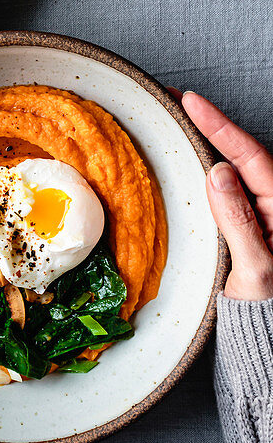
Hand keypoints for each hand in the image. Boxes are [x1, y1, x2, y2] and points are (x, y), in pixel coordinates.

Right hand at [182, 91, 272, 300]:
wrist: (268, 343)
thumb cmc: (266, 314)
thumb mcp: (255, 269)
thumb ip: (239, 220)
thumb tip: (218, 171)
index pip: (249, 157)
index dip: (219, 125)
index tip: (191, 101)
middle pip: (242, 155)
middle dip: (211, 125)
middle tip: (179, 99)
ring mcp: (261, 215)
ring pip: (233, 169)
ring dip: (207, 143)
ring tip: (181, 119)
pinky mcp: (247, 225)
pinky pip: (227, 188)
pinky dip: (206, 167)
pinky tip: (190, 158)